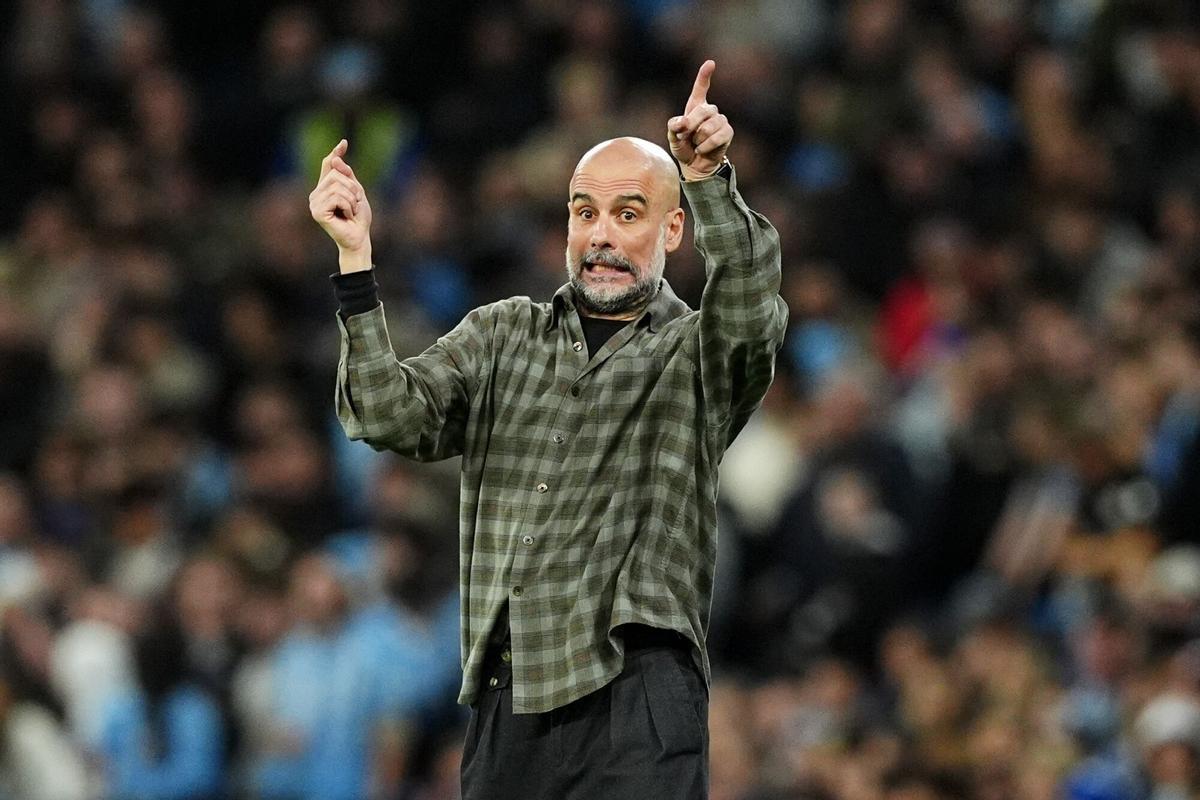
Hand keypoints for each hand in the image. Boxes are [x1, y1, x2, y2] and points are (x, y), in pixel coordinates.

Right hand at [308, 139, 373, 272]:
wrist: (359, 238)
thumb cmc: (358, 218)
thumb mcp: (356, 192)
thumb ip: (347, 176)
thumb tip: (334, 157)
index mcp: (324, 188)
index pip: (328, 165)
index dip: (336, 154)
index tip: (344, 143)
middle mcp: (316, 194)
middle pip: (336, 174)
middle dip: (352, 188)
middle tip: (355, 204)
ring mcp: (315, 203)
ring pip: (338, 186)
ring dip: (352, 199)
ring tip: (351, 211)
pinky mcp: (317, 212)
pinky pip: (337, 197)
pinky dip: (348, 206)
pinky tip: (347, 216)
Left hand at [667, 60, 732, 179]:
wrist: (694, 165)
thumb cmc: (683, 147)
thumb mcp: (672, 137)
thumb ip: (673, 127)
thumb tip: (682, 123)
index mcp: (695, 106)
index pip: (701, 88)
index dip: (704, 75)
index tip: (710, 63)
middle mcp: (710, 111)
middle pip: (703, 110)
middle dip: (691, 125)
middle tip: (684, 136)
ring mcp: (721, 121)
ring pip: (709, 126)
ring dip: (698, 139)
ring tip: (696, 144)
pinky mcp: (728, 133)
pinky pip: (717, 137)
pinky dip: (706, 146)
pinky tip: (702, 149)